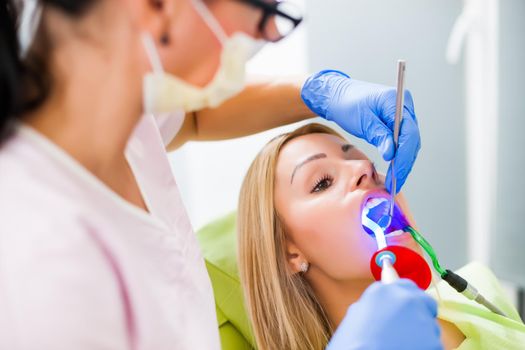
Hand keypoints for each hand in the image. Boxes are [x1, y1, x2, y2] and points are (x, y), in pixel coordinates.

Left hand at [301, 70, 420, 192]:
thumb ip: (379, 136)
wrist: (337, 96)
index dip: (404, 156)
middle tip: (395, 182)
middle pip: (412, 140)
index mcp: (397, 102)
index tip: (397, 174)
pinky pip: (402, 142)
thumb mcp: (362, 121)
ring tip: (394, 180)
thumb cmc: (347, 104)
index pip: (409, 133)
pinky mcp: (396, 123)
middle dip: (405, 163)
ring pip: (409, 143)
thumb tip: (392, 154)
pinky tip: (394, 170)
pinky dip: (399, 156)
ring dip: (403, 162)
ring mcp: (402, 114)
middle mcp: (405, 107)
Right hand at [326, 280, 441, 349]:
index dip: (406, 297)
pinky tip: (408, 349)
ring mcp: (422, 319)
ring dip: (421, 331)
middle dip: (419, 310)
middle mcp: (406, 300)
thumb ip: (373, 304)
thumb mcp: (356, 316)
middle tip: (408, 326)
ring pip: (429, 323)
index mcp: (383, 292)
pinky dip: (425, 346)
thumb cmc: (355, 343)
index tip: (406, 305)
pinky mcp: (433, 340)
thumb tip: (381, 306)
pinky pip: (433, 342)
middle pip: (423, 300)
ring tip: (402, 343)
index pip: (405, 285)